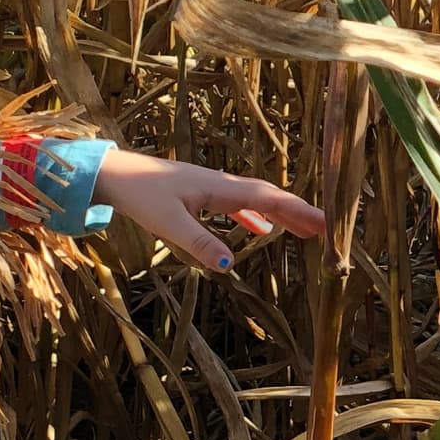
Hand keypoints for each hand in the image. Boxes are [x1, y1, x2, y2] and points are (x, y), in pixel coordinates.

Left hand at [94, 149, 322, 273]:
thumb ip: (199, 243)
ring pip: (255, 200)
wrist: (113, 173)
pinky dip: (254, 217)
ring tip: (304, 232)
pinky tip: (261, 231)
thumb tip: (230, 266)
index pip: (269, 199)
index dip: (299, 211)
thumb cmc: (138, 195)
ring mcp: (210, 187)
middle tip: (327, 232)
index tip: (327, 225)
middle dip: (298, 213)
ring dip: (280, 215)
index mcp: (220, 188)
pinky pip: (236, 205)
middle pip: (269, 197)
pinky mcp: (198, 193)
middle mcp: (221, 184)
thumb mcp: (168, 223)